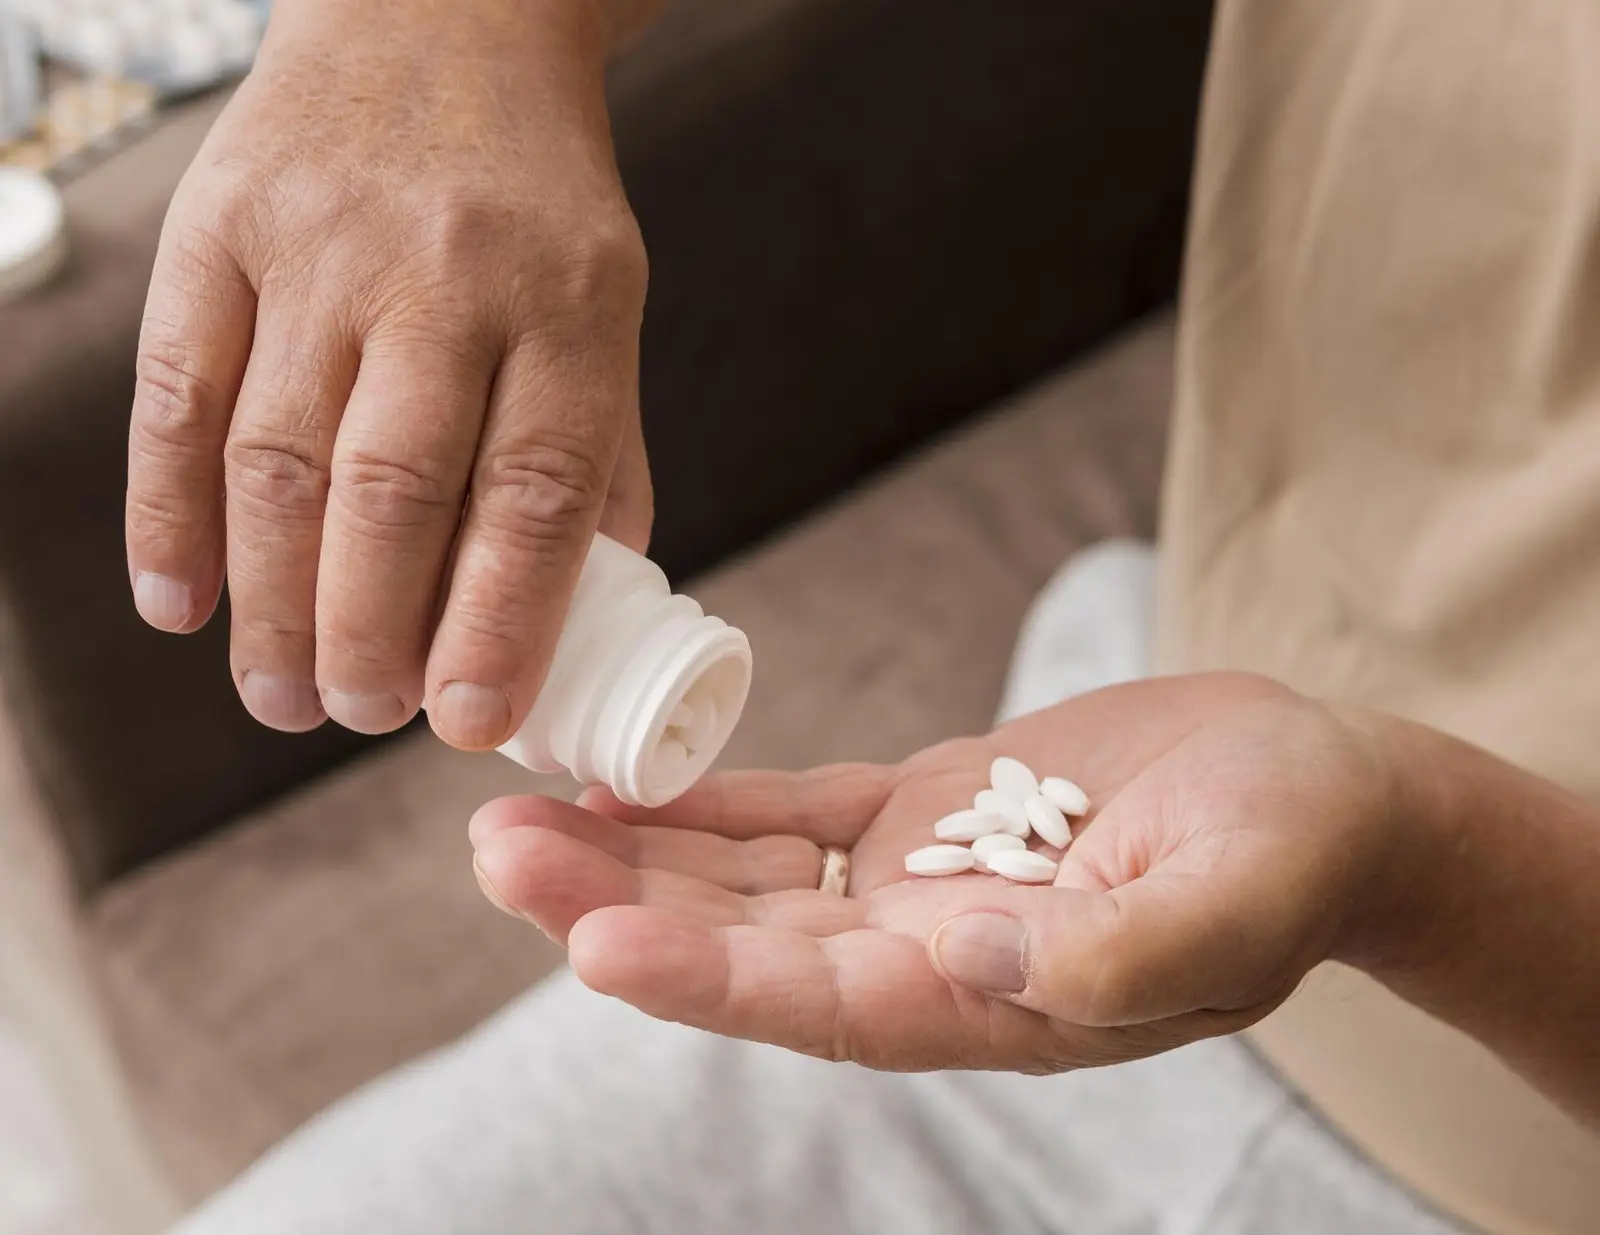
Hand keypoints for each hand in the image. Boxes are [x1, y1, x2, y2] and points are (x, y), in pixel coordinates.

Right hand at [126, 0, 650, 747]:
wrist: (441, 21)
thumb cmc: (535, 207)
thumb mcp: (604, 311)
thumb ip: (593, 458)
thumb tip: (574, 620)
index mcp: (569, 309)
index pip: (533, 493)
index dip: (497, 623)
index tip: (466, 723)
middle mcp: (443, 277)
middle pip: (392, 490)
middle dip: (367, 631)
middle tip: (358, 714)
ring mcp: (320, 247)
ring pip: (278, 458)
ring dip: (272, 600)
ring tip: (282, 696)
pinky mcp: (219, 228)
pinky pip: (178, 392)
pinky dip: (167, 512)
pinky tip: (179, 602)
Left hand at [468, 672, 1408, 1071]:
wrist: (1316, 790)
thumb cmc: (1294, 854)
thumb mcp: (1233, 904)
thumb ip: (1110, 951)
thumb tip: (967, 950)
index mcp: (995, 1002)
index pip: (826, 1008)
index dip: (711, 981)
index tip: (600, 943)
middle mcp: (928, 955)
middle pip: (746, 946)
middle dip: (619, 906)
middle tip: (500, 858)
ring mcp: (912, 882)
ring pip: (742, 880)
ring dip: (631, 851)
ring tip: (514, 816)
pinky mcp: (916, 809)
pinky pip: (787, 812)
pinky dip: (702, 799)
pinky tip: (617, 779)